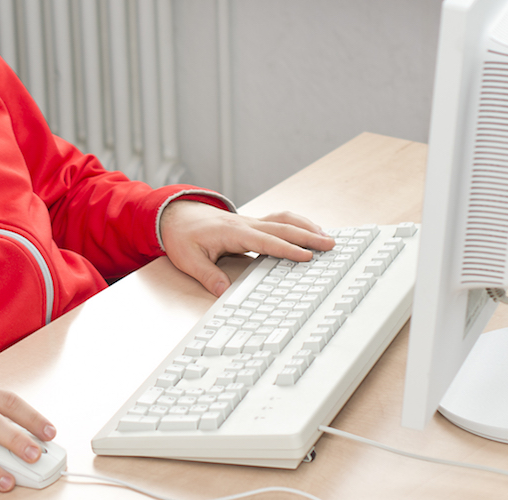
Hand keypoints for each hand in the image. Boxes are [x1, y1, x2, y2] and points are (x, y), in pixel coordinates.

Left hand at [159, 201, 331, 295]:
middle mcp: (246, 224)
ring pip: (284, 221)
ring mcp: (250, 221)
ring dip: (306, 227)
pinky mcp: (252, 223)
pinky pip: (279, 221)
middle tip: (331, 245)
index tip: (306, 256)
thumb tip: (223, 292)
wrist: (176, 215)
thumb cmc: (183, 236)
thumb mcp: (188, 259)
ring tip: (327, 237)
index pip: (266, 241)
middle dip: (308, 236)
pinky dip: (297, 224)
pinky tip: (309, 231)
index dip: (287, 249)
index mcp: (233, 232)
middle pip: (282, 228)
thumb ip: (207, 275)